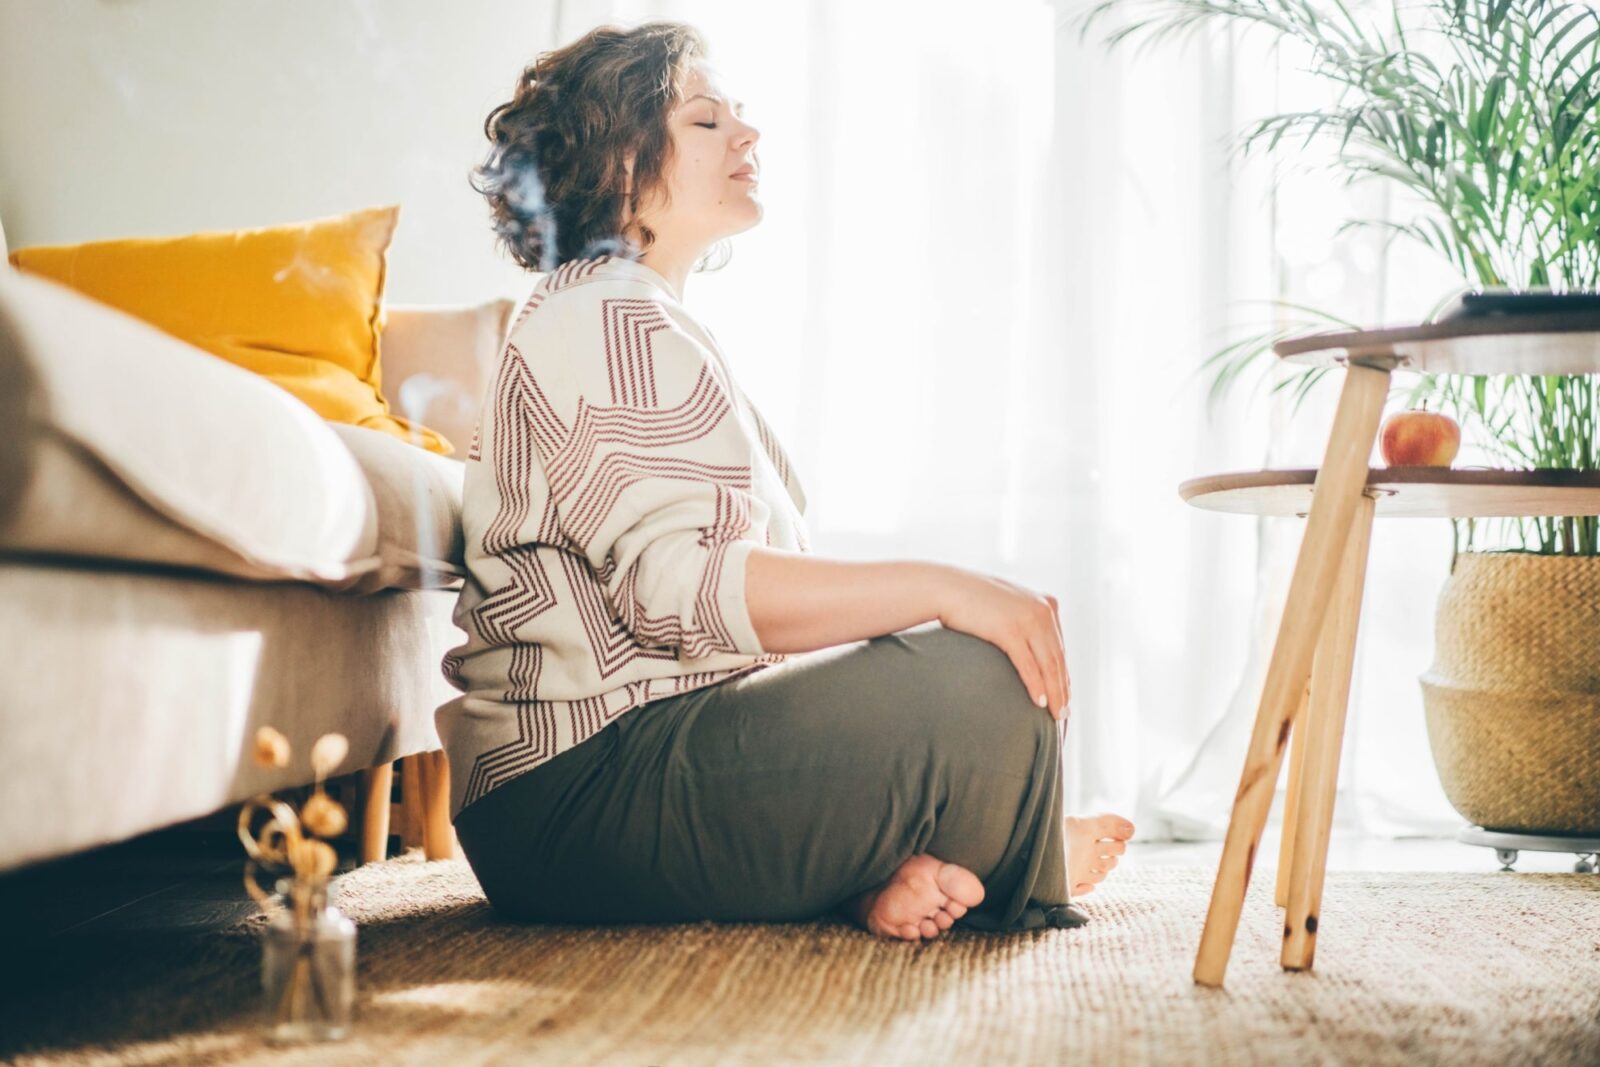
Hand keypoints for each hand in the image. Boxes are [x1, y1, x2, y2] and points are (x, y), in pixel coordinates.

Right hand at [936, 567, 1070, 721]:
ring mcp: (1027, 619)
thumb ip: (1024, 619)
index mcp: (1047, 603)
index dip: (1063, 674)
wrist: (946, 588)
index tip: (1064, 695)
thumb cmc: (972, 600)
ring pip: (1048, 664)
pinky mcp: (1010, 630)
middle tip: (1064, 712)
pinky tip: (1039, 702)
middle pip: (1058, 658)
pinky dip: (1036, 686)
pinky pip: (1028, 665)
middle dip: (1062, 688)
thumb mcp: (1008, 606)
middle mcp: (1043, 610)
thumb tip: (1028, 645)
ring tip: (1056, 714)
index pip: (1060, 647)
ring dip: (1054, 692)